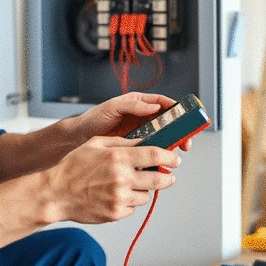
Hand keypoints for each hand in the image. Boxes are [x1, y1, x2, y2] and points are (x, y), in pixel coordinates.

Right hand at [46, 136, 180, 223]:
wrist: (56, 193)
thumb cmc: (72, 167)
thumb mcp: (95, 144)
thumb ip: (121, 142)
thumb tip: (142, 142)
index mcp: (118, 158)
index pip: (155, 156)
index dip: (169, 158)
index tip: (175, 159)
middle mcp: (122, 178)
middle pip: (159, 180)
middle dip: (167, 178)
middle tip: (167, 176)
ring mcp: (120, 198)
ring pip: (146, 196)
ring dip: (143, 190)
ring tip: (128, 185)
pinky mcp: (116, 213)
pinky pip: (132, 208)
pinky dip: (129, 202)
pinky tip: (114, 195)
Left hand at [72, 92, 191, 151]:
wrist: (79, 138)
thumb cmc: (93, 119)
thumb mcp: (112, 108)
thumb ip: (132, 105)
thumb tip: (153, 106)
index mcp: (139, 104)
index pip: (164, 104)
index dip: (177, 111)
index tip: (186, 118)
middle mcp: (143, 118)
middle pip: (169, 122)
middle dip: (180, 131)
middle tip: (185, 142)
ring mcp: (141, 133)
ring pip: (163, 137)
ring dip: (172, 144)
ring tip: (176, 153)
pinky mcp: (136, 147)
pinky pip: (152, 149)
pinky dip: (159, 155)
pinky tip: (161, 161)